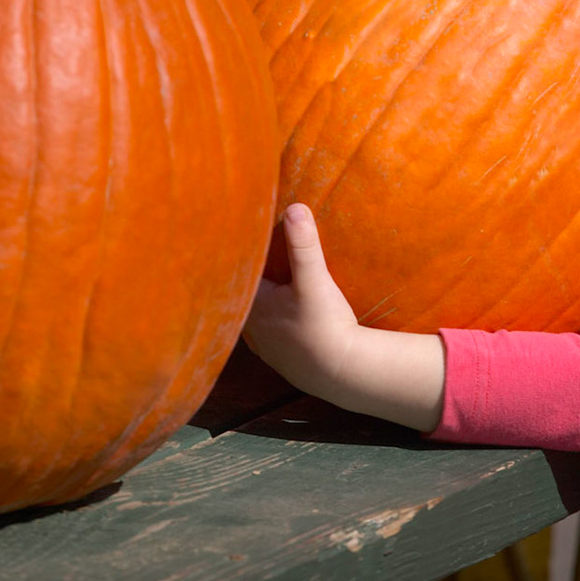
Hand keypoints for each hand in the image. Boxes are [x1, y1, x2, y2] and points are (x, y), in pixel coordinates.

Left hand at [242, 204, 445, 432]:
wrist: (342, 373)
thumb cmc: (324, 326)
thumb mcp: (314, 281)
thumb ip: (304, 245)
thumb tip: (294, 207)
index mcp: (252, 307)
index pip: (238, 276)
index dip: (240, 257)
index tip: (236, 237)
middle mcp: (252, 329)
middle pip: (244, 297)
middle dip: (247, 278)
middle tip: (246, 254)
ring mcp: (265, 346)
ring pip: (254, 317)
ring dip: (259, 301)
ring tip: (263, 282)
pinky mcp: (281, 358)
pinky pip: (268, 334)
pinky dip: (271, 321)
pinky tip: (279, 316)